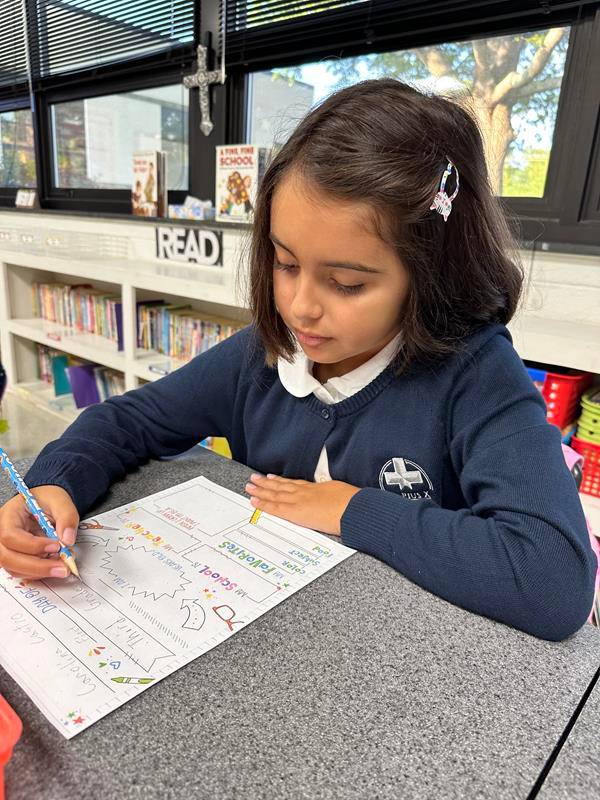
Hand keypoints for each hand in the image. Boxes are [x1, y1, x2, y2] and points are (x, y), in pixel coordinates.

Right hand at [0, 485, 78, 578]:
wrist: (46, 503)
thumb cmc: (48, 500)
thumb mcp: (60, 502)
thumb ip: (66, 518)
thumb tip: (68, 540)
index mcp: (8, 515)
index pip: (11, 535)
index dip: (33, 545)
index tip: (57, 546)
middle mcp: (1, 532)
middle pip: (7, 557)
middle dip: (37, 566)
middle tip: (62, 568)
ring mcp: (6, 547)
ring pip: (13, 568)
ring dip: (39, 571)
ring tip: (62, 566)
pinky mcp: (15, 557)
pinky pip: (21, 571)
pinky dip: (39, 572)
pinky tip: (54, 564)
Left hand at [245, 473, 360, 534]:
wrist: (353, 509)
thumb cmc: (353, 503)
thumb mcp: (343, 494)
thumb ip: (334, 496)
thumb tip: (337, 498)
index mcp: (316, 488)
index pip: (294, 483)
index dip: (281, 481)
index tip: (272, 478)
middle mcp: (304, 492)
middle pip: (281, 486)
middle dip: (266, 483)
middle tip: (254, 479)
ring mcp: (298, 501)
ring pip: (274, 494)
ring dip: (261, 490)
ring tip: (250, 486)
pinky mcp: (295, 512)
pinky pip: (275, 508)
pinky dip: (263, 504)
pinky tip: (254, 501)